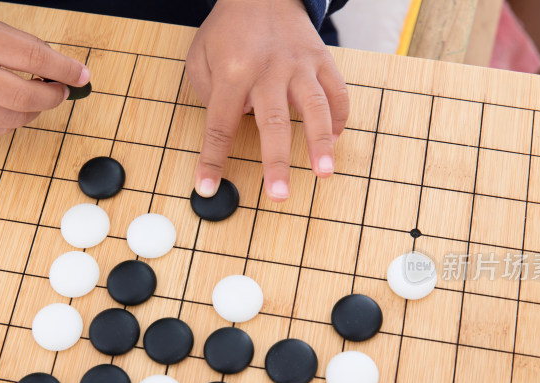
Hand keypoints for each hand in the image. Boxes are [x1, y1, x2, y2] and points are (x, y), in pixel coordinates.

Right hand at [0, 7, 89, 135]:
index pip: (32, 58)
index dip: (63, 69)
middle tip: (61, 90)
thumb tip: (67, 72)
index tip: (82, 76)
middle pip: (25, 96)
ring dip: (33, 109)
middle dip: (53, 96)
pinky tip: (5, 104)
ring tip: (31, 94)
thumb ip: (24, 48)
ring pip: (15, 118)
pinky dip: (12, 119)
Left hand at [186, 0, 349, 200]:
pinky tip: (334, 140)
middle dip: (276, 163)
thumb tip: (228, 129)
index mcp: (233, 73)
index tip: (208, 189)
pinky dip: (338, 118)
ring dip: (320, 143)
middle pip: (273, 124)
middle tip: (278, 194)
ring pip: (314, 108)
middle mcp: (268, 71)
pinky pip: (336, 91)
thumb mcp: (200, 57)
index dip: (212, 161)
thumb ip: (208, 95)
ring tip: (324, 172)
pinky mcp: (321, 59)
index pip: (220, 126)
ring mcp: (299, 65)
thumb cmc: (228, 30)